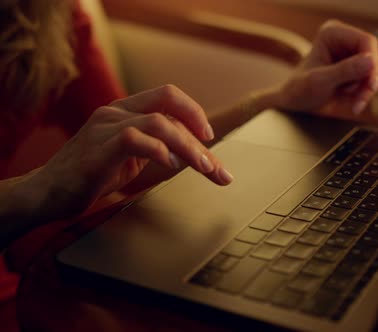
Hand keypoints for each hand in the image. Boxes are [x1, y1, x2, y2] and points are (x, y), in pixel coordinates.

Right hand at [29, 85, 232, 220]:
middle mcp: (115, 111)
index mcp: (124, 110)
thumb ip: (156, 145)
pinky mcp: (98, 150)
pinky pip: (135, 139)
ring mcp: (105, 127)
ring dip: (187, 146)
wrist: (48, 193)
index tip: (209, 136)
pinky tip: (169, 165)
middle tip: (215, 163)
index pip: (167, 95)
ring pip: (159, 122)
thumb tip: (192, 149)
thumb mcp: (130, 155)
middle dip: (198, 131)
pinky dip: (159, 151)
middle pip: (168, 103)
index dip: (193, 111)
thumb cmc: (91, 175)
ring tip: (203, 167)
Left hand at [275, 20, 377, 113]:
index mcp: (333, 33)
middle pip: (376, 57)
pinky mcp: (359, 69)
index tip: (371, 84)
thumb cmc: (300, 90)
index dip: (373, 62)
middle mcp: (346, 40)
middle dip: (370, 81)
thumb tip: (371, 61)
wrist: (295, 105)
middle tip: (360, 100)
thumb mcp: (320, 81)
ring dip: (367, 90)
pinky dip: (365, 94)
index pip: (366, 41)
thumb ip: (345, 71)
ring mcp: (354, 55)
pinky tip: (352, 102)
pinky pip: (374, 81)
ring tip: (351, 102)